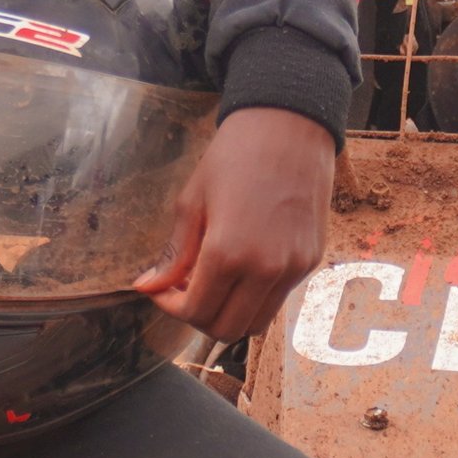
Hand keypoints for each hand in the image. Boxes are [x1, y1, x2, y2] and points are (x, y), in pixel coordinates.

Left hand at [133, 107, 334, 340]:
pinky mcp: (310, 261)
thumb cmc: (234, 156)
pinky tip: (239, 267)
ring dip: (228, 312)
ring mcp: (293, 269)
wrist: (289, 127)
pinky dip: (253, 297)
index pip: (196, 312)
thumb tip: (147, 287)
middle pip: (227, 330)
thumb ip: (173, 253)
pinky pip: (277, 298)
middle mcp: (267, 269)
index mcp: (229, 253)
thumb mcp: (192, 202)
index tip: (162, 290)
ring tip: (211, 280)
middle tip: (184, 290)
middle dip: (198, 317)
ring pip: (256, 323)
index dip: (171, 307)